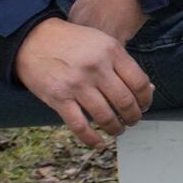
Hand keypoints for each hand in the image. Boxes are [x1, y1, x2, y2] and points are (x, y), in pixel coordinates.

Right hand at [15, 17, 152, 147]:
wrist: (34, 39)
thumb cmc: (72, 41)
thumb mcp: (102, 42)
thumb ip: (123, 64)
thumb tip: (148, 89)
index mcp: (111, 51)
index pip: (139, 82)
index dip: (146, 99)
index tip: (144, 106)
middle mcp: (96, 68)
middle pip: (125, 102)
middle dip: (133, 117)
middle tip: (133, 121)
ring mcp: (77, 84)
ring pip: (105, 117)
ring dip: (116, 129)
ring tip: (118, 130)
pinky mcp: (58, 98)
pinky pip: (80, 126)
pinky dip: (92, 139)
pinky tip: (99, 143)